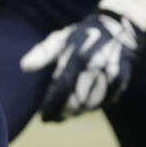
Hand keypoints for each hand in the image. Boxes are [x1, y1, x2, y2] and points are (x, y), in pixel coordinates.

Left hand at [19, 9, 144, 121]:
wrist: (117, 28)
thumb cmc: (82, 35)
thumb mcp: (60, 39)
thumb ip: (42, 53)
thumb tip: (24, 66)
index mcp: (76, 57)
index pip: (61, 89)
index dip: (52, 106)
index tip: (43, 117)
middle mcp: (94, 67)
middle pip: (77, 101)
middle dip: (64, 112)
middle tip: (54, 118)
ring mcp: (110, 75)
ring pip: (92, 105)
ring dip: (78, 112)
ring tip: (66, 114)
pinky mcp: (121, 81)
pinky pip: (106, 102)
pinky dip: (93, 107)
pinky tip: (83, 107)